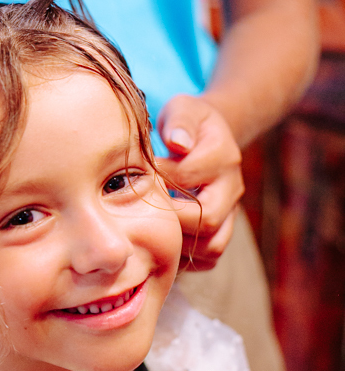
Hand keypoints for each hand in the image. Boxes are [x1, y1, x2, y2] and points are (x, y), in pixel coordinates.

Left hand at [155, 95, 242, 270]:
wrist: (208, 140)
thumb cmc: (186, 125)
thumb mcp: (183, 110)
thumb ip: (179, 121)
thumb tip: (177, 142)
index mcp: (223, 155)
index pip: (191, 174)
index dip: (160, 177)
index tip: (138, 174)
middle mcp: (233, 187)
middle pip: (208, 218)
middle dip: (170, 220)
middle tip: (139, 216)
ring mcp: (231, 212)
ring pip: (213, 245)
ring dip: (179, 246)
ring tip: (150, 235)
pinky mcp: (223, 230)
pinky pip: (210, 258)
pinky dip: (186, 260)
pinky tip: (161, 247)